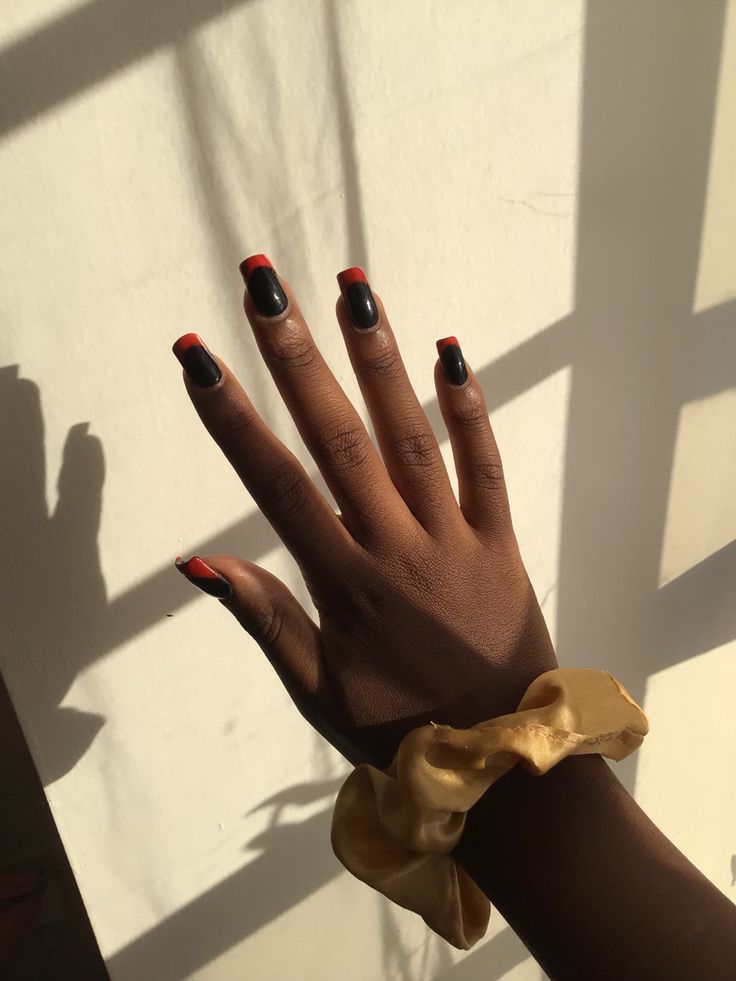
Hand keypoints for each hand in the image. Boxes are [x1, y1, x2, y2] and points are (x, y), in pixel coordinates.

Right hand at [173, 257, 557, 767]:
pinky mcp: (499, 540)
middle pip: (338, 440)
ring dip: (379, 363)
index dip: (231, 418)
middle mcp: (394, 547)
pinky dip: (469, 410)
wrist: (502, 758)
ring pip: (410, 437)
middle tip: (265, 287)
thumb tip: (197, 561)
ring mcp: (452, 538)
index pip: (274, 484)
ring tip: (354, 292)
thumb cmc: (398, 725)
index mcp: (343, 583)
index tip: (197, 357)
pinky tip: (450, 353)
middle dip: (296, 360)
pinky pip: (486, 466)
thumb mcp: (315, 690)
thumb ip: (263, 619)